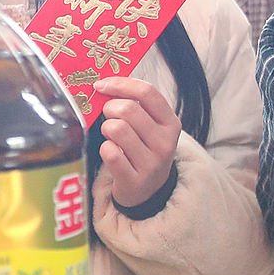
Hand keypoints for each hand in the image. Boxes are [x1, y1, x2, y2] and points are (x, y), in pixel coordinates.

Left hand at [95, 76, 182, 208]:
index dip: (121, 84)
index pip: (148, 92)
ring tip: (111, 136)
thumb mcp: (153, 127)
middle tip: (108, 116)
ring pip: (116, 129)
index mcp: (171, 123)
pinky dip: (104, 148)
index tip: (102, 85)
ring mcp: (151, 163)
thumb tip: (105, 84)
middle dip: (109, 108)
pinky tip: (111, 152)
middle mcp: (165, 143)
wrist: (149, 190)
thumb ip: (137, 105)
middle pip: (128, 109)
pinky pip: (109, 152)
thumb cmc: (146, 150)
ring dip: (106, 128)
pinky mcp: (134, 179)